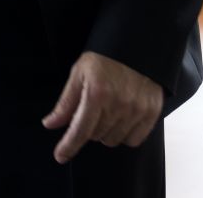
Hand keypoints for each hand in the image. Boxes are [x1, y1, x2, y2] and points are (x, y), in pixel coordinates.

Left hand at [42, 52, 161, 163]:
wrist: (136, 46)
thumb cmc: (103, 59)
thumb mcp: (78, 74)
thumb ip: (66, 103)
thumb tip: (50, 124)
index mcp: (96, 93)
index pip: (80, 129)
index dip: (68, 146)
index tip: (60, 156)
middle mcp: (118, 105)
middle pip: (96, 136)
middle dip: (88, 128)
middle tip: (91, 110)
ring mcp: (137, 110)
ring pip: (113, 140)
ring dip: (106, 132)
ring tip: (107, 112)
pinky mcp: (151, 113)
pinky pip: (134, 140)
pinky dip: (125, 134)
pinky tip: (122, 119)